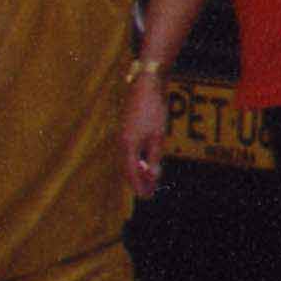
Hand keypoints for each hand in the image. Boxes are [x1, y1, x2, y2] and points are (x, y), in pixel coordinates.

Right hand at [121, 71, 168, 199]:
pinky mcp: (128, 129)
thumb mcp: (158, 136)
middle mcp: (122, 142)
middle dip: (138, 181)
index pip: (131, 172)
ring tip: (149, 181)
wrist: (147, 84)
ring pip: (128, 159)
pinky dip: (137, 160)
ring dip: (138, 171)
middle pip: (127, 168)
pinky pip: (130, 151)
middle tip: (149, 193)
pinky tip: (146, 162)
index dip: (139, 186)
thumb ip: (155, 156)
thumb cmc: (153, 108)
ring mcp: (123, 135)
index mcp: (128, 145)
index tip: (147, 196)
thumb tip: (154, 176)